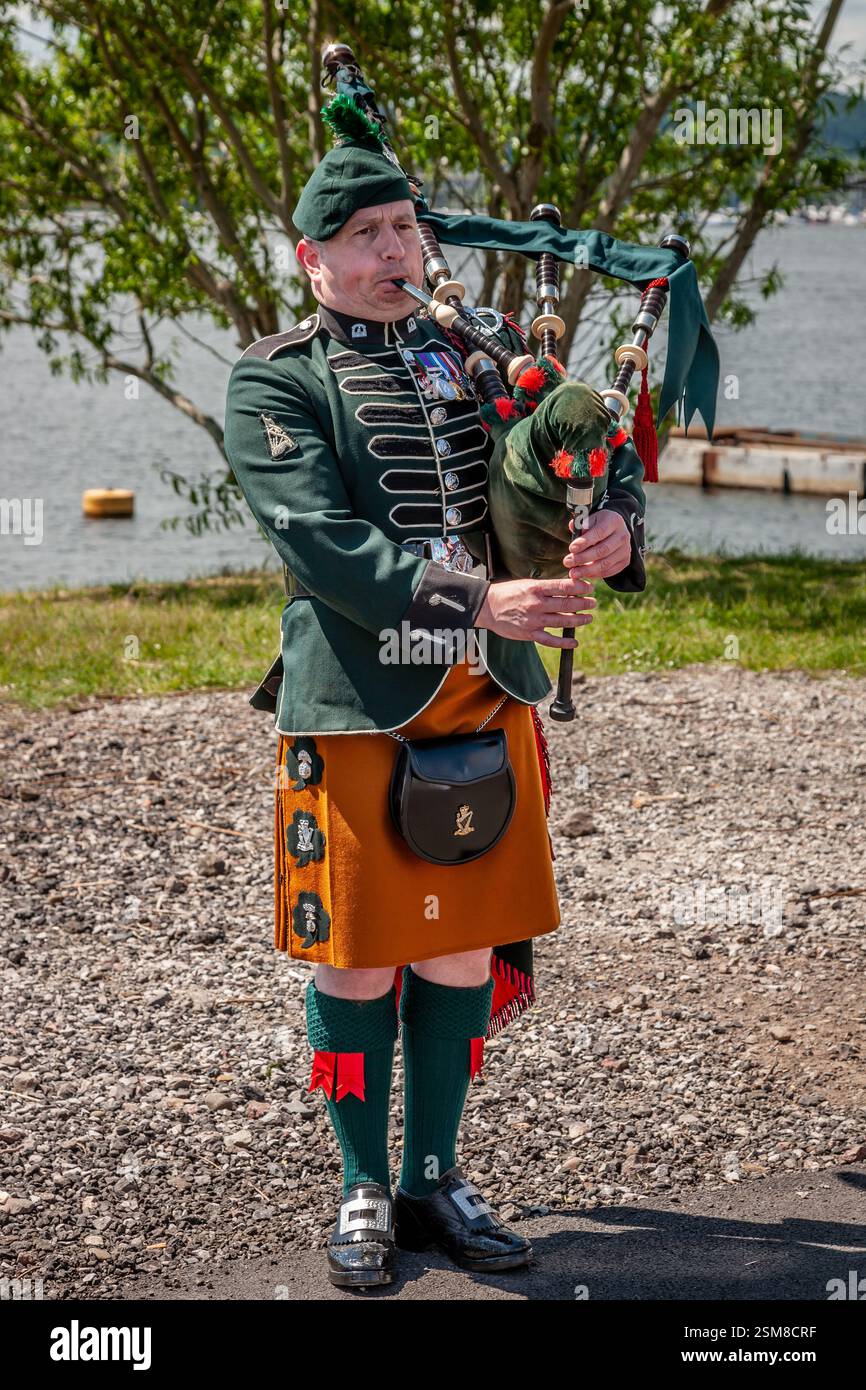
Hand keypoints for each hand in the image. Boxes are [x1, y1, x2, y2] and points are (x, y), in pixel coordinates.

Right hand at [475, 576, 595, 647]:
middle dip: (583, 603)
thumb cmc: (508, 593)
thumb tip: (568, 588)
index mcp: (536, 588)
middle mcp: (536, 604)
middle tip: (593, 603)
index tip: (590, 588)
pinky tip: (573, 642)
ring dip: (578, 620)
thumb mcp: (527, 584)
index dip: (580, 587)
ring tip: (588, 618)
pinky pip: (550, 640)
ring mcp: (533, 621)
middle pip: (566, 604)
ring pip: (562, 622)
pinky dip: (563, 643)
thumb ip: (547, 587)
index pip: (564, 587)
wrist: (487, 607)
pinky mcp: (529, 634)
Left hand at [564, 509, 631, 579]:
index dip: (585, 542)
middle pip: (602, 550)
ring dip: (587, 570)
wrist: (614, 530)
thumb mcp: (590, 519)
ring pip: (605, 564)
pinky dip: (595, 574)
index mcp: (614, 521)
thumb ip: (581, 523)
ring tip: (573, 572)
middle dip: (583, 558)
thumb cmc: (597, 524)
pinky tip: (583, 574)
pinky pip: (609, 571)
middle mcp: (623, 535)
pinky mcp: (625, 561)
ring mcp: (625, 549)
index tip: (571, 549)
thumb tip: (573, 526)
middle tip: (567, 562)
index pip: (599, 532)